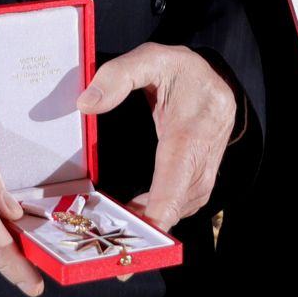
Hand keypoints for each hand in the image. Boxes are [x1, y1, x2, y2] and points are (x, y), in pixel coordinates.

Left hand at [76, 43, 236, 233]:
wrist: (211, 76)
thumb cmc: (178, 69)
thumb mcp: (149, 58)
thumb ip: (117, 76)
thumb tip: (86, 103)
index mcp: (194, 121)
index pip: (178, 171)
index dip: (160, 207)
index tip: (140, 234)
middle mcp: (207, 148)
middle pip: (182, 198)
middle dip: (152, 223)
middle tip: (118, 238)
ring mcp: (211, 164)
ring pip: (187, 204)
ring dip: (158, 221)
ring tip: (124, 229)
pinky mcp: (206, 174)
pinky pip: (188, 202)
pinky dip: (165, 213)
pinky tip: (141, 216)